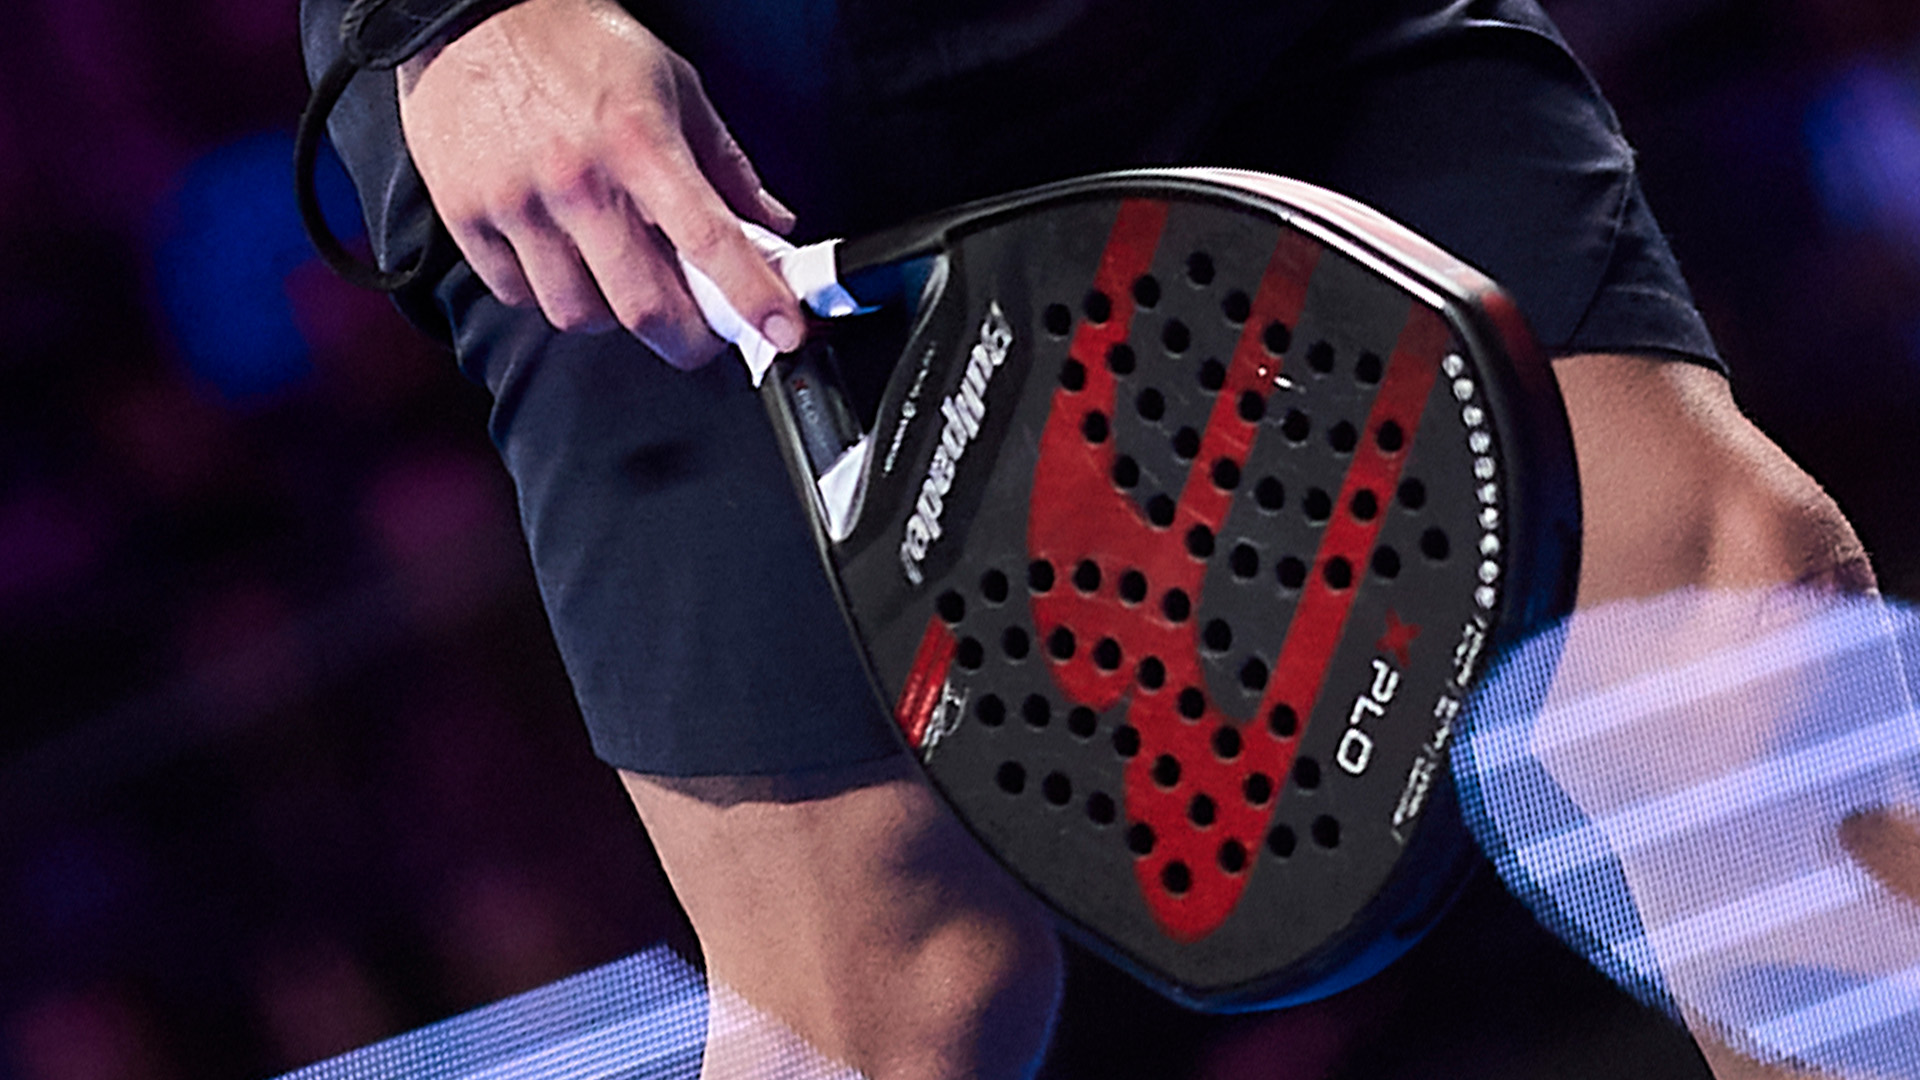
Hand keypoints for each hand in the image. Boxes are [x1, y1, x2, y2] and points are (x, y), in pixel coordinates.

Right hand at [395, 0, 802, 367]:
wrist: (469, 12)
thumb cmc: (575, 44)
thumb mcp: (673, 85)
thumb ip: (725, 164)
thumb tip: (771, 226)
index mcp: (640, 143)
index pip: (710, 240)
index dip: (752, 296)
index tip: (783, 330)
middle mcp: (577, 180)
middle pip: (644, 308)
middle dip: (687, 339)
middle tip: (700, 330)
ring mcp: (517, 204)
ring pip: (578, 315)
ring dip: (611, 313)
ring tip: (617, 273)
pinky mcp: (466, 217)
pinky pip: (517, 296)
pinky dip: (546, 292)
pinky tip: (559, 255)